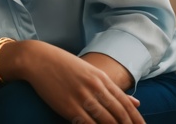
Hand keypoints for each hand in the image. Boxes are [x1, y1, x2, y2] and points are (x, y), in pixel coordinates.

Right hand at [18, 41, 144, 122]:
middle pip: (119, 114)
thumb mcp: (90, 72)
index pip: (125, 103)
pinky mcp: (69, 107)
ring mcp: (82, 97)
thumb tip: (136, 102)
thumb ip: (112, 88)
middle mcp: (95, 87)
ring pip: (106, 121)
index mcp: (101, 77)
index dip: (137, 119)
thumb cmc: (63, 65)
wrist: (38, 59)